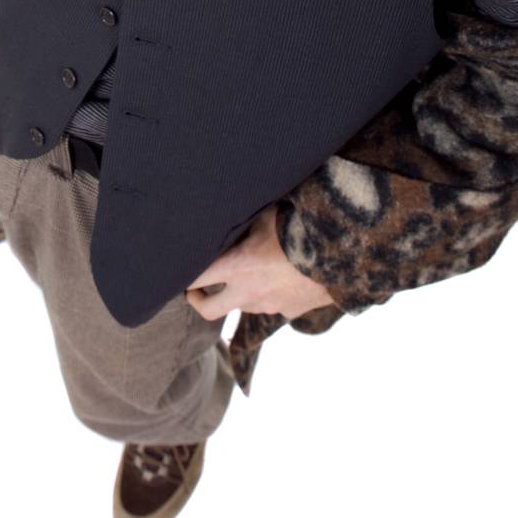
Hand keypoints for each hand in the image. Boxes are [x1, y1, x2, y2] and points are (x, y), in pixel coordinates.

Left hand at [185, 204, 340, 321]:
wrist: (339, 254)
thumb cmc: (299, 227)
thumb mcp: (266, 216)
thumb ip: (245, 219)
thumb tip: (229, 205)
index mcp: (236, 267)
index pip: (194, 278)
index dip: (181, 276)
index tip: (178, 270)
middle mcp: (247, 293)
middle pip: (208, 311)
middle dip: (197, 301)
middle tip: (195, 290)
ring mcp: (268, 306)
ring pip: (241, 306)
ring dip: (238, 293)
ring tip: (247, 273)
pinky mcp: (288, 311)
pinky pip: (271, 306)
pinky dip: (268, 295)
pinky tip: (280, 277)